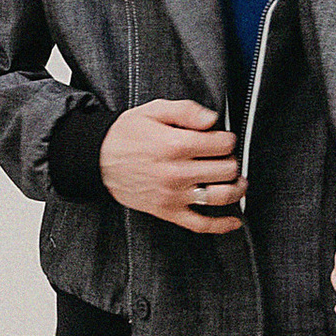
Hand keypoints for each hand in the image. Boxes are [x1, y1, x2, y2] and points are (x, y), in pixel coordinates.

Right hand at [99, 99, 242, 233]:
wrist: (98, 159)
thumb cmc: (126, 135)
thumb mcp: (154, 111)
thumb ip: (186, 111)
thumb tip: (212, 119)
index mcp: (175, 145)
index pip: (222, 144)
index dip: (227, 138)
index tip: (223, 138)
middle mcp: (177, 172)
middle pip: (226, 169)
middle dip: (231, 160)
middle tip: (225, 156)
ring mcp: (174, 195)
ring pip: (221, 196)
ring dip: (237, 188)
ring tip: (237, 181)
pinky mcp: (169, 211)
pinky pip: (200, 224)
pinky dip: (221, 225)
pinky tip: (233, 221)